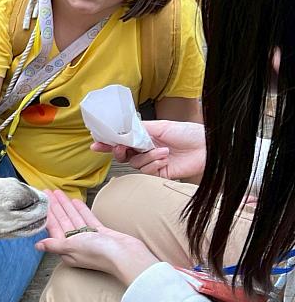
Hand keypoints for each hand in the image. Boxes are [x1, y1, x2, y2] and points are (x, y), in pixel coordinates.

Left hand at [36, 190, 158, 285]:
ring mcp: (89, 238)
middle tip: (47, 191)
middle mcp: (76, 244)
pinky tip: (75, 201)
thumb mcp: (72, 247)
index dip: (48, 214)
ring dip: (66, 206)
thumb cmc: (98, 253)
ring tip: (58, 192)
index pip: (54, 228)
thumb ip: (54, 245)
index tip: (42, 201)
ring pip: (74, 218)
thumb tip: (37, 246)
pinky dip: (81, 210)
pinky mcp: (101, 233)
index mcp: (67, 250)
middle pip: (63, 221)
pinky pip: (88, 219)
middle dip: (55, 206)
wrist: (126, 256)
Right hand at [91, 120, 205, 180]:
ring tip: (163, 151)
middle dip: (119, 151)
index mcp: (145, 137)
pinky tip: (165, 158)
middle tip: (120, 148)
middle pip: (123, 155)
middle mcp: (146, 150)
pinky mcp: (159, 174)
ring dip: (147, 156)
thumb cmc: (187, 133)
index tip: (96, 143)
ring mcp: (152, 162)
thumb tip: (121, 130)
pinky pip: (147, 171)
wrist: (206, 147)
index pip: (122, 140)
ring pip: (135, 163)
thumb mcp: (160, 126)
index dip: (108, 142)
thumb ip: (139, 129)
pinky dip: (154, 164)